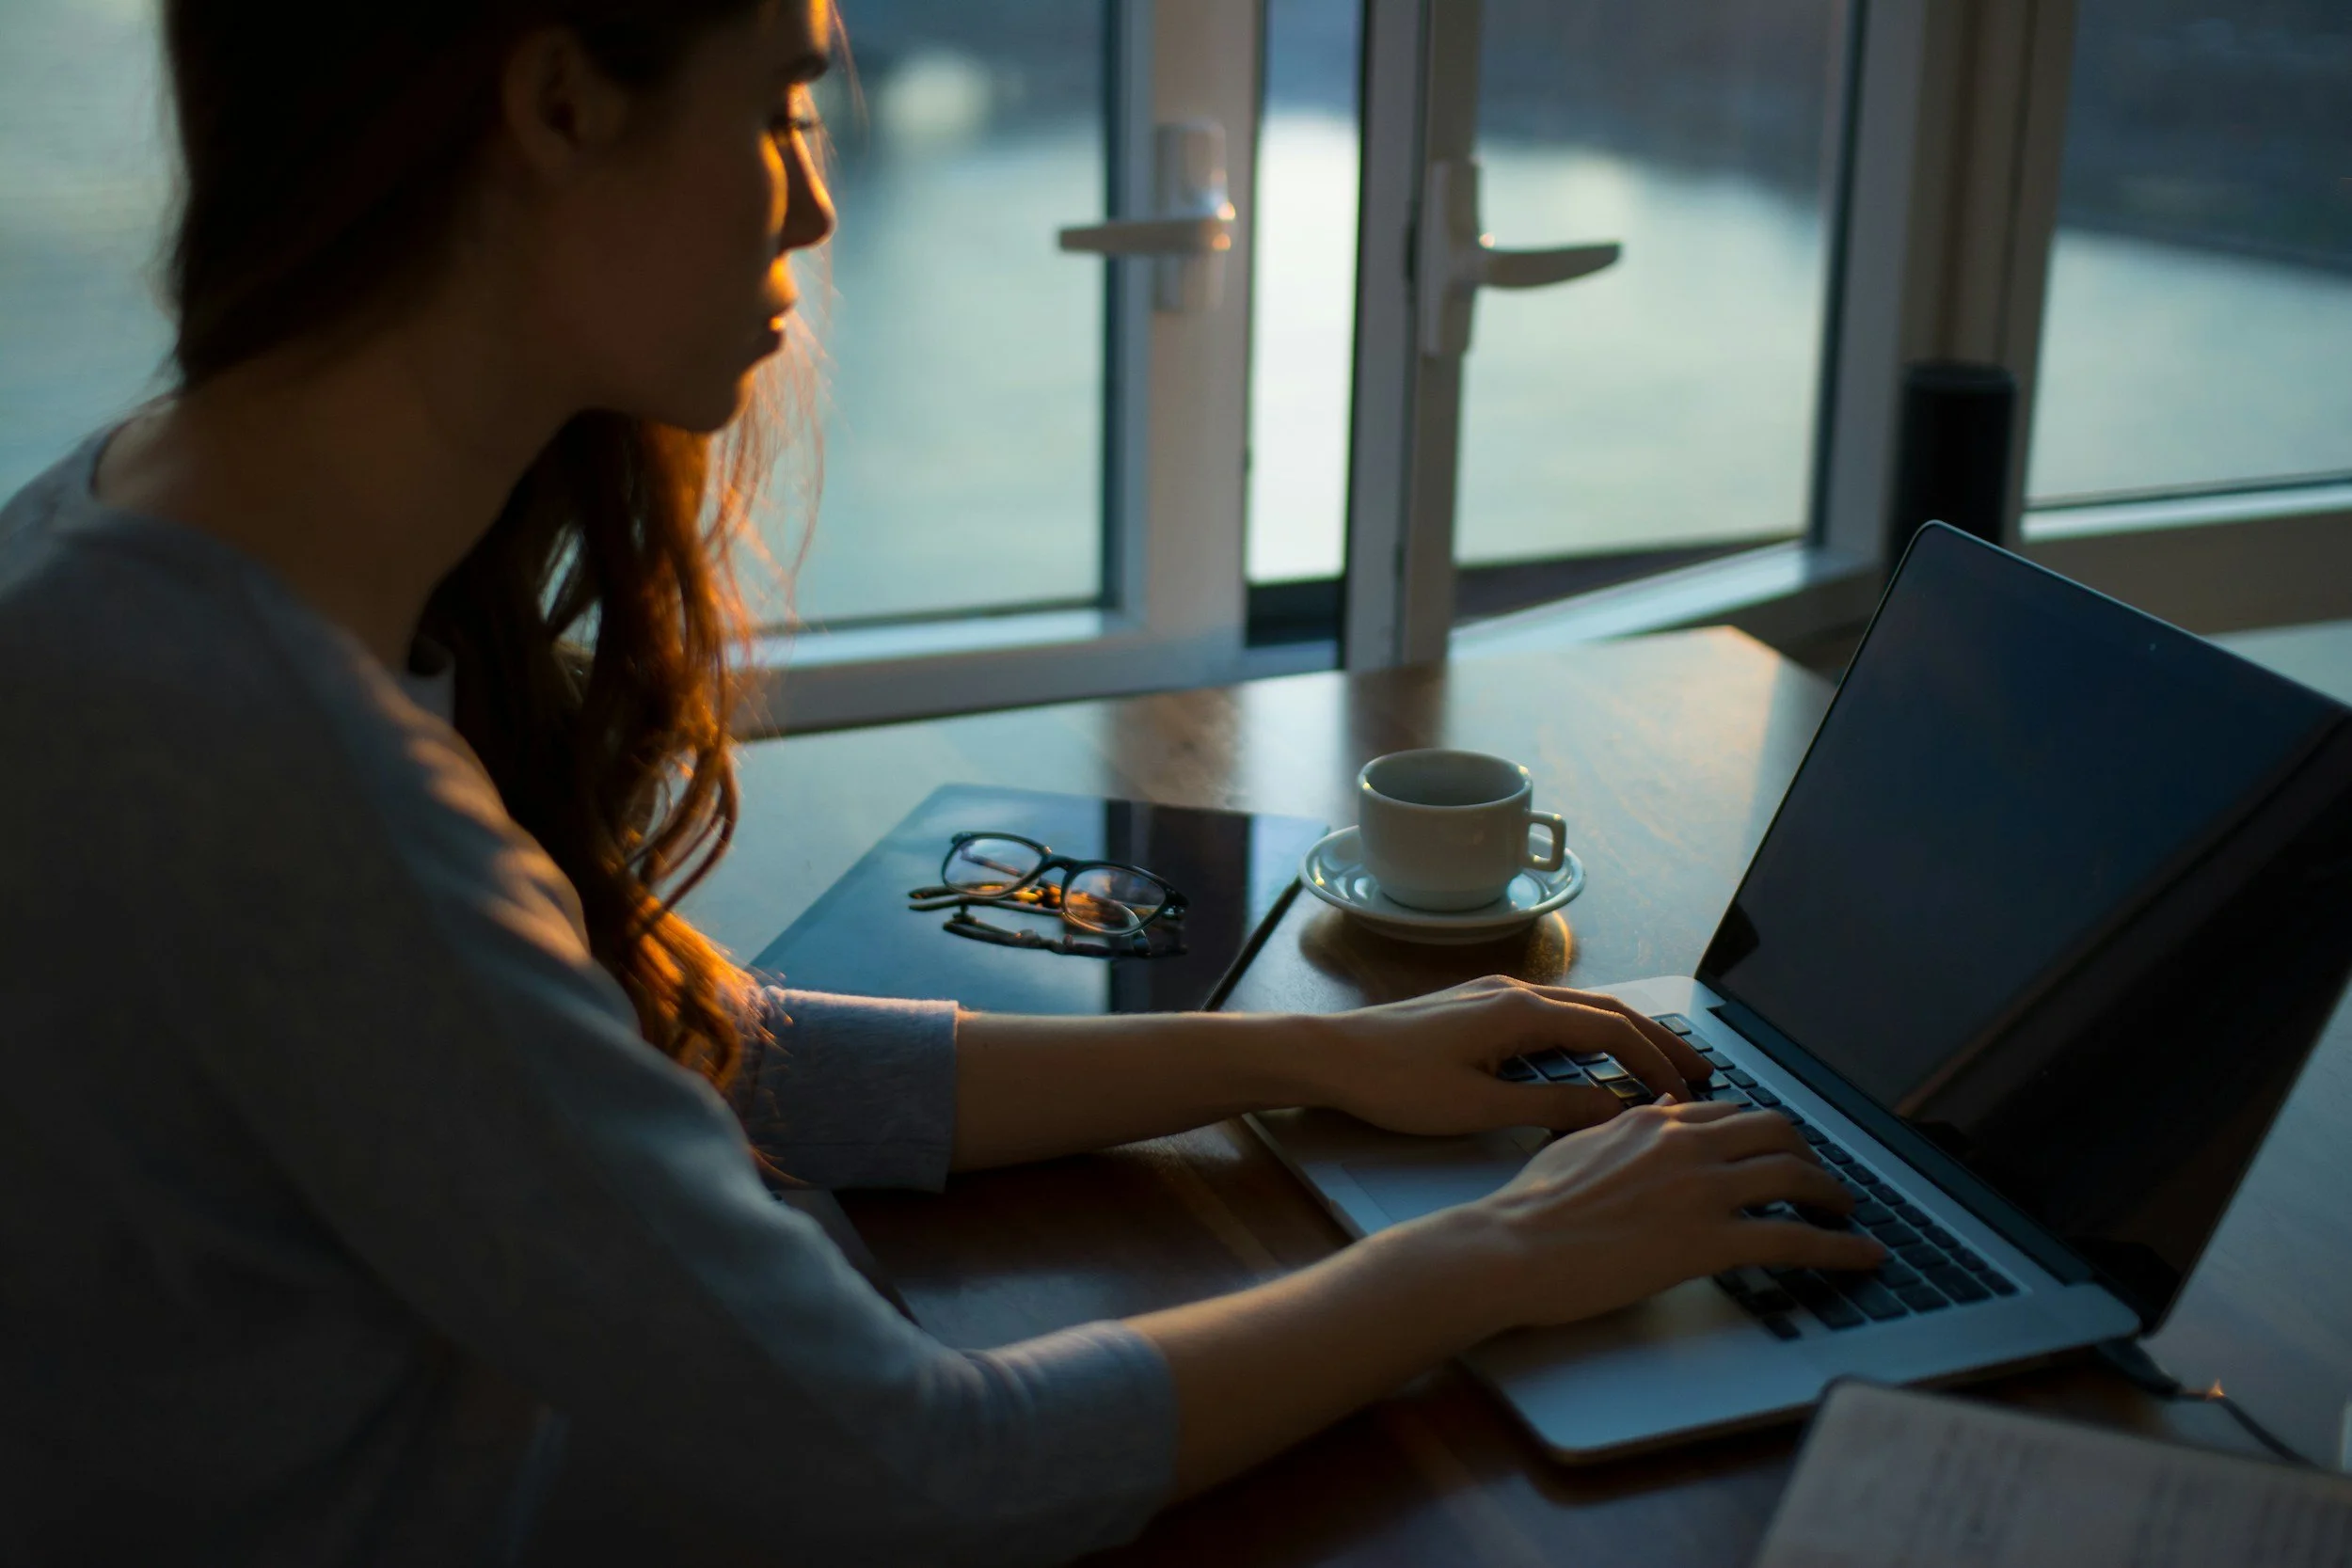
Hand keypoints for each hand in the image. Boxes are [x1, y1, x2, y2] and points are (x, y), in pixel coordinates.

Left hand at [1296, 975, 1715, 1137]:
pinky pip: (1552, 1013)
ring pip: (1580, 1008)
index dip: (1656, 1063)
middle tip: (1701, 1070)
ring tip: (1660, 1065)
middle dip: (1658, 1039)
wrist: (1329, 1055)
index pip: (1612, 1031)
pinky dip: (1589, 1033)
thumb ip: (1550, 1108)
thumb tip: (1613, 1111)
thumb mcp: (1477, 1108)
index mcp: (1521, 1012)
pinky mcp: (1477, 1006)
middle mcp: (1515, 992)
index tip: (1687, 1096)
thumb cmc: (1394, 1083)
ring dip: (1625, 1034)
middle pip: (1607, 1010)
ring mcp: (1495, 994)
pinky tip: (1594, 1058)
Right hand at [1445, 1100, 1886, 1328]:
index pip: (1730, 1114)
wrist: (1511, 1247)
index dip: (1764, 1133)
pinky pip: (1794, 1239)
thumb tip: (1655, 1113)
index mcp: (1653, 1122)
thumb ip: (1623, 1129)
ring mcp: (1701, 1190)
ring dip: (1833, 1195)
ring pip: (1795, 1176)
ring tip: (1848, 1214)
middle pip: (1776, 1132)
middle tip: (1820, 1180)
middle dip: (1809, 1154)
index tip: (1778, 1151)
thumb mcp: (1577, 1145)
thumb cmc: (1530, 1207)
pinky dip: (1840, 1248)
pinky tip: (1864, 1257)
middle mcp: (1685, 1144)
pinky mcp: (1709, 1241)